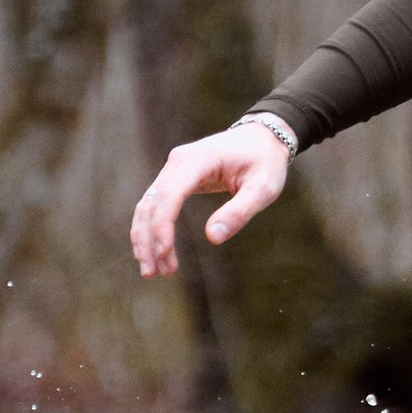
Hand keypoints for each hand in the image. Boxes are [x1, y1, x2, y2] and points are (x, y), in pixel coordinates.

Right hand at [129, 124, 290, 279]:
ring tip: (153, 272)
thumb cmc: (265, 162)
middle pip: (150, 204)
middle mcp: (177, 162)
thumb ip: (239, 211)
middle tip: (153, 274)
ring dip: (146, 239)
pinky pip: (156, 206)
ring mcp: (173, 169)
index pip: (170, 195)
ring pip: (147, 207)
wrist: (263, 138)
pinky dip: (153, 230)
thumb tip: (212, 237)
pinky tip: (157, 253)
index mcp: (197, 160)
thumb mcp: (263, 188)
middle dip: (149, 241)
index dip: (163, 226)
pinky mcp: (175, 179)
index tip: (165, 254)